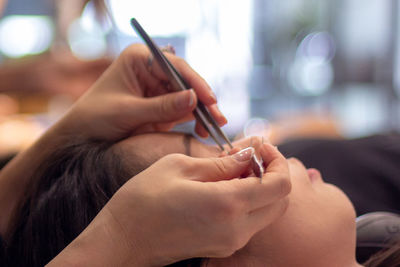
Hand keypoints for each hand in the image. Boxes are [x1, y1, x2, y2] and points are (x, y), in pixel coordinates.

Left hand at [57, 43, 225, 140]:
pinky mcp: (162, 108)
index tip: (209, 99)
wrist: (79, 139)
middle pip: (186, 82)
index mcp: (139, 60)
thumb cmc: (95, 118)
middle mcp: (151, 71)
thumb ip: (162, 107)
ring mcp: (158, 90)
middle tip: (219, 118)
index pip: (174, 66)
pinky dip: (195, 121)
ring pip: (189, 98)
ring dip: (202, 113)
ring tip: (214, 129)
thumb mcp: (128, 112)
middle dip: (203, 100)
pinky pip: (184, 112)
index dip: (195, 82)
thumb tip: (195, 99)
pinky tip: (203, 131)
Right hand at [78, 143, 289, 265]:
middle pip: (280, 201)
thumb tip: (249, 153)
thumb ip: (222, 162)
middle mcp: (237, 228)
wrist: (123, 239)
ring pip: (268, 213)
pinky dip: (249, 202)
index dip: (277, 160)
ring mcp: (231, 242)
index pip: (280, 184)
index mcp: (228, 204)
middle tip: (251, 155)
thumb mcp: (180, 166)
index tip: (261, 146)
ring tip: (235, 168)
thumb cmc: (143, 199)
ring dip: (261, 188)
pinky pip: (251, 222)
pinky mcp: (223, 246)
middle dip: (273, 173)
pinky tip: (226, 186)